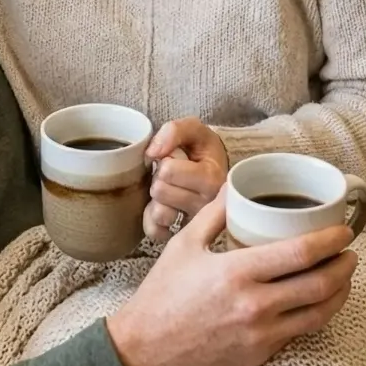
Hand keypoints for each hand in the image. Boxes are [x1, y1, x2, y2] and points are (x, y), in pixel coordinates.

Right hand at [106, 192, 356, 365]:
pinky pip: (299, 332)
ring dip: (340, 293)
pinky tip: (317, 301)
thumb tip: (233, 184)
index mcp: (236, 273)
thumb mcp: (184, 246)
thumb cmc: (161, 296)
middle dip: (345, 266)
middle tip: (350, 252)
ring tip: (343, 276)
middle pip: (320, 284)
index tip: (343, 231)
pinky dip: (316, 314)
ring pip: (319, 314)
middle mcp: (255, 306)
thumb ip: (214, 213)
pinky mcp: (260, 355)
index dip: (330, 241)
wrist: (144, 352)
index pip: (300, 253)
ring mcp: (260, 335)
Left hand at [142, 118, 228, 240]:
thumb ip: (174, 131)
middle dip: (160, 178)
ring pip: (158, 212)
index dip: (165, 159)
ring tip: (171, 190)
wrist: (213, 167)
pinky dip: (152, 219)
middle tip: (173, 175)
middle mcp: (208, 206)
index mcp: (212, 179)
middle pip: (159, 190)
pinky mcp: (182, 235)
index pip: (167, 170)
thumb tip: (152, 153)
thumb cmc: (202, 149)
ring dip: (157, 199)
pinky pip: (155, 231)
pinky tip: (163, 207)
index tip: (177, 158)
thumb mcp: (194, 130)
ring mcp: (196, 224)